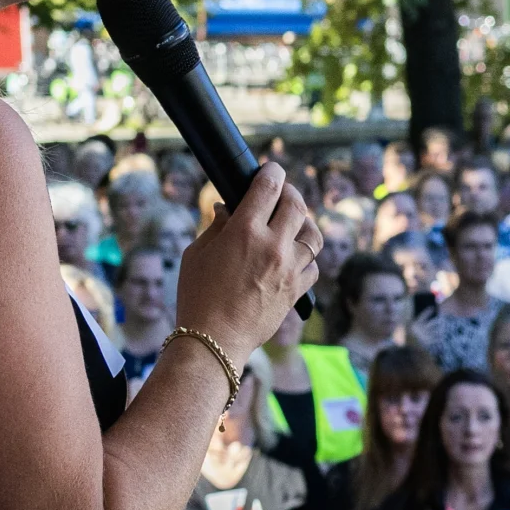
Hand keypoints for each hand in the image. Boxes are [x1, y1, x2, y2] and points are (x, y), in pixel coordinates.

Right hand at [174, 160, 323, 357]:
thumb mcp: (197, 254)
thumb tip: (227, 207)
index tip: (272, 170)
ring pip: (313, 235)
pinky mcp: (297, 290)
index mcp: (244, 231)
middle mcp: (273, 246)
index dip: (272, 173)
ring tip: (294, 223)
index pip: (268, 188)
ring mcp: (289, 269)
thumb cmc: (197, 296)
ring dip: (304, 224)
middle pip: (297, 206)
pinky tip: (294, 255)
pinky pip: (313, 265)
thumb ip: (217, 226)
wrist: (214, 340)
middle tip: (283, 193)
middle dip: (291, 193)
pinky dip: (306, 256)